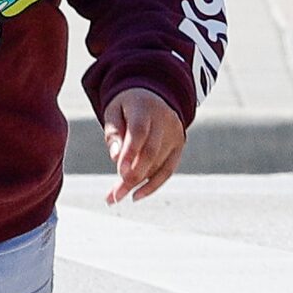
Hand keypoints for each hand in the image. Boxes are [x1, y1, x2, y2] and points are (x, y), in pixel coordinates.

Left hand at [101, 89, 185, 203]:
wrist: (153, 95)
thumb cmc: (127, 107)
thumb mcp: (113, 111)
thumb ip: (113, 132)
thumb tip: (115, 157)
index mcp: (144, 107)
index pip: (139, 132)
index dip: (130, 153)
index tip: (118, 173)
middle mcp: (164, 120)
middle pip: (150, 152)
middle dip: (132, 176)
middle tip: (114, 196)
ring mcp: (175, 133)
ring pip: (157, 164)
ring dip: (137, 184)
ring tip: (116, 197)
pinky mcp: (180, 145)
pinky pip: (168, 170)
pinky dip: (152, 185)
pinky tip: (136, 195)